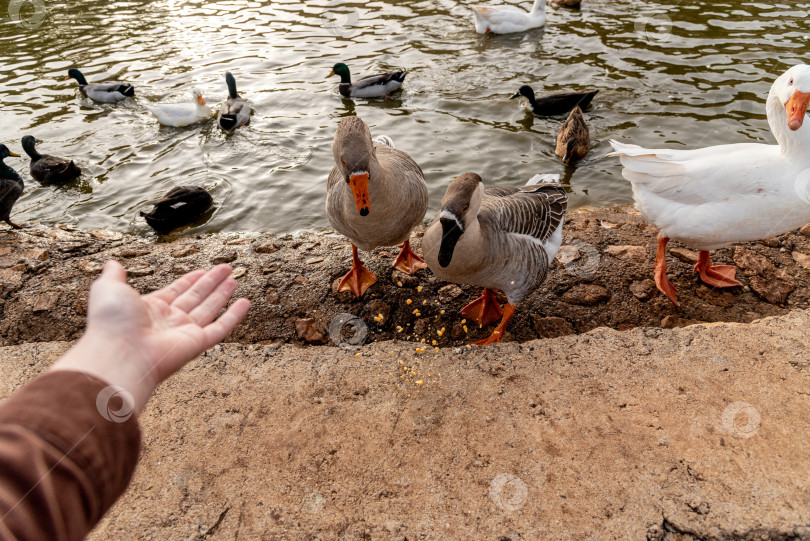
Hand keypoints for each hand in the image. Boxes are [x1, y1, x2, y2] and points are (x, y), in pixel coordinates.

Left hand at [51, 261, 249, 411]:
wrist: (120, 354)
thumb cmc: (112, 323)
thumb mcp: (108, 289)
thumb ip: (113, 275)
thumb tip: (112, 263)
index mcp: (150, 309)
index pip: (176, 291)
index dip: (190, 279)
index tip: (202, 270)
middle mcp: (169, 321)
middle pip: (196, 298)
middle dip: (211, 282)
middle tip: (226, 268)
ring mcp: (184, 333)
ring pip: (210, 309)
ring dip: (223, 294)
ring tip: (235, 278)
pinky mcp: (198, 344)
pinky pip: (221, 328)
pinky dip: (234, 316)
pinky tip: (245, 302)